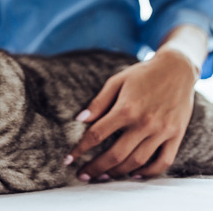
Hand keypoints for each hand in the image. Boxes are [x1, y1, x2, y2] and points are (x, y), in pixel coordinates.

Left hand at [66, 48, 197, 180]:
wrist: (177, 68)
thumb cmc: (142, 74)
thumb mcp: (116, 81)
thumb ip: (98, 102)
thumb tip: (79, 119)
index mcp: (126, 109)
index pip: (97, 135)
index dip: (80, 149)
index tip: (68, 159)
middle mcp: (144, 123)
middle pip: (115, 155)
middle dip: (95, 168)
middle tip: (82, 175)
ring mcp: (162, 131)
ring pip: (137, 161)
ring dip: (117, 173)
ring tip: (102, 177)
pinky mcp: (176, 135)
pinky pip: (163, 161)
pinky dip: (148, 172)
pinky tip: (133, 174)